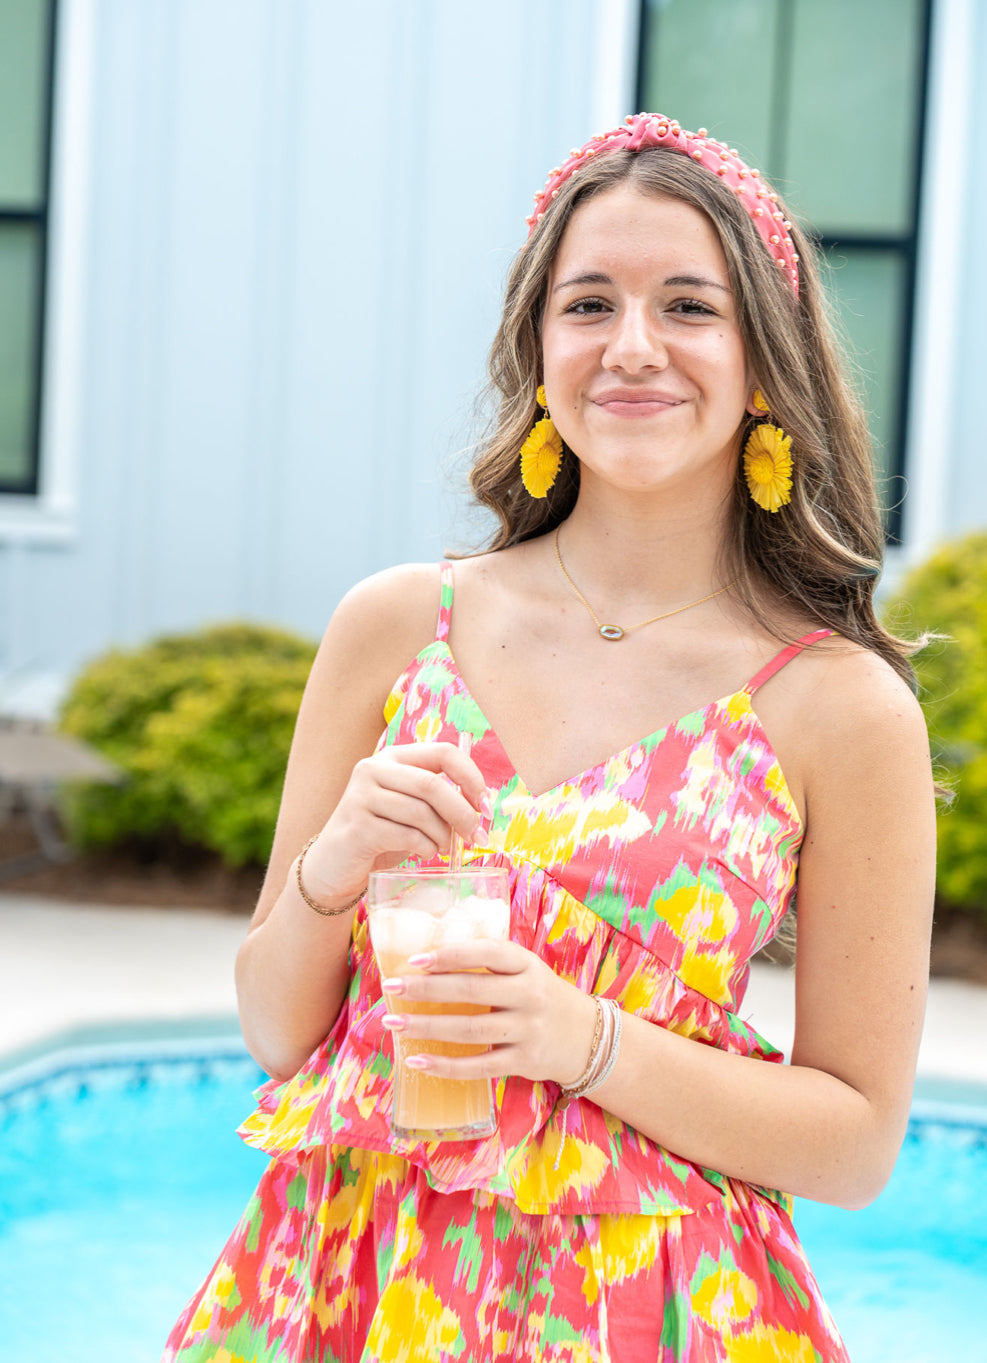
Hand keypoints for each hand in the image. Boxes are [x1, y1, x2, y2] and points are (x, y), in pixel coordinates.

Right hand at [301, 743, 489, 903]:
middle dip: (463, 814)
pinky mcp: (357, 827)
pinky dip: (425, 848)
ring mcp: (361, 797)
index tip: (486, 806)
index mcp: (393, 757)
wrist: (333, 866)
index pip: (443, 752)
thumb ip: (439, 798)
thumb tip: (483, 803)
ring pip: (421, 813)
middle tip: (477, 837)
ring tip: (442, 848)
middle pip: (433, 785)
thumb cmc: (381, 835)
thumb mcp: (410, 808)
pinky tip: (425, 853)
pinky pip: (407, 836)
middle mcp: (373, 769)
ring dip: (443, 836)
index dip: (472, 777)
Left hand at [380, 938, 598, 1086]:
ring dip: (427, 1026)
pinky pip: (478, 1066)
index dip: (450, 955)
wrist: (587, 1037)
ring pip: (470, 1029)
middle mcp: (529, 995)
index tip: (415, 959)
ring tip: (394, 1023)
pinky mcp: (524, 1061)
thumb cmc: (541, 996)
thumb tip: (429, 960)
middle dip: (426, 989)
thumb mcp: (526, 970)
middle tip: (392, 987)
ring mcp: (528, 1030)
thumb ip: (489, 964)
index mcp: (527, 965)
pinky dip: (445, 1065)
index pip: (487, 953)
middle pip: (471, 990)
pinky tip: (418, 1060)